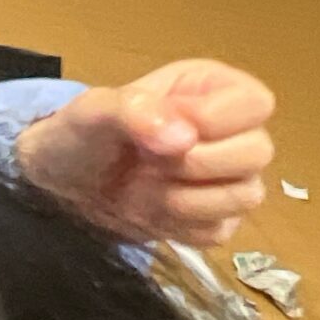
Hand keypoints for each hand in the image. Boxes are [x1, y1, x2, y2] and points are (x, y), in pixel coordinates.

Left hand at [13, 59, 275, 246]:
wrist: (62, 185)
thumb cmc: (82, 134)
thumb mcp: (94, 110)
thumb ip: (134, 110)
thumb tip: (183, 138)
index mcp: (213, 88)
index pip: (255, 103)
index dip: (211, 123)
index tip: (161, 132)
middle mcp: (233, 131)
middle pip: (257, 152)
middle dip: (193, 164)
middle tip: (147, 162)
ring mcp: (230, 178)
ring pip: (245, 196)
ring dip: (184, 198)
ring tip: (141, 185)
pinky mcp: (217, 219)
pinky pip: (220, 231)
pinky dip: (179, 225)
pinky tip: (149, 208)